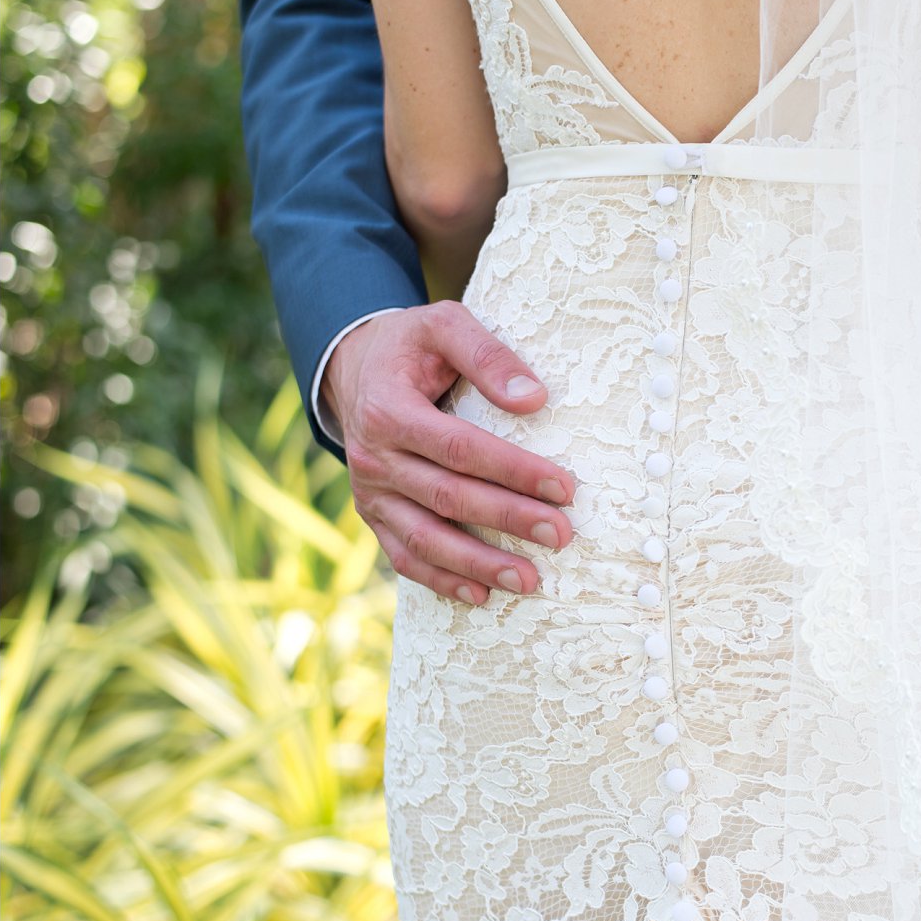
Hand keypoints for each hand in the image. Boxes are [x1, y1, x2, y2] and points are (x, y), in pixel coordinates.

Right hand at [323, 301, 576, 603]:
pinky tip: (481, 595)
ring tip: (530, 579)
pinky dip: (441, 580)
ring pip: (425, 538)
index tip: (565, 486)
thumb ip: (487, 355)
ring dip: (478, 564)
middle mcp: (373, 457)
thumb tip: (535, 398)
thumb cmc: (413, 346)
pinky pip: (404, 556)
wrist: (355, 366)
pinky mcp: (373, 514)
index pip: (459, 448)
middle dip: (508, 519)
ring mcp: (370, 492)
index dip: (512, 470)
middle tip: (562, 535)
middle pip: (448, 497)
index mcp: (389, 410)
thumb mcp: (444, 325)